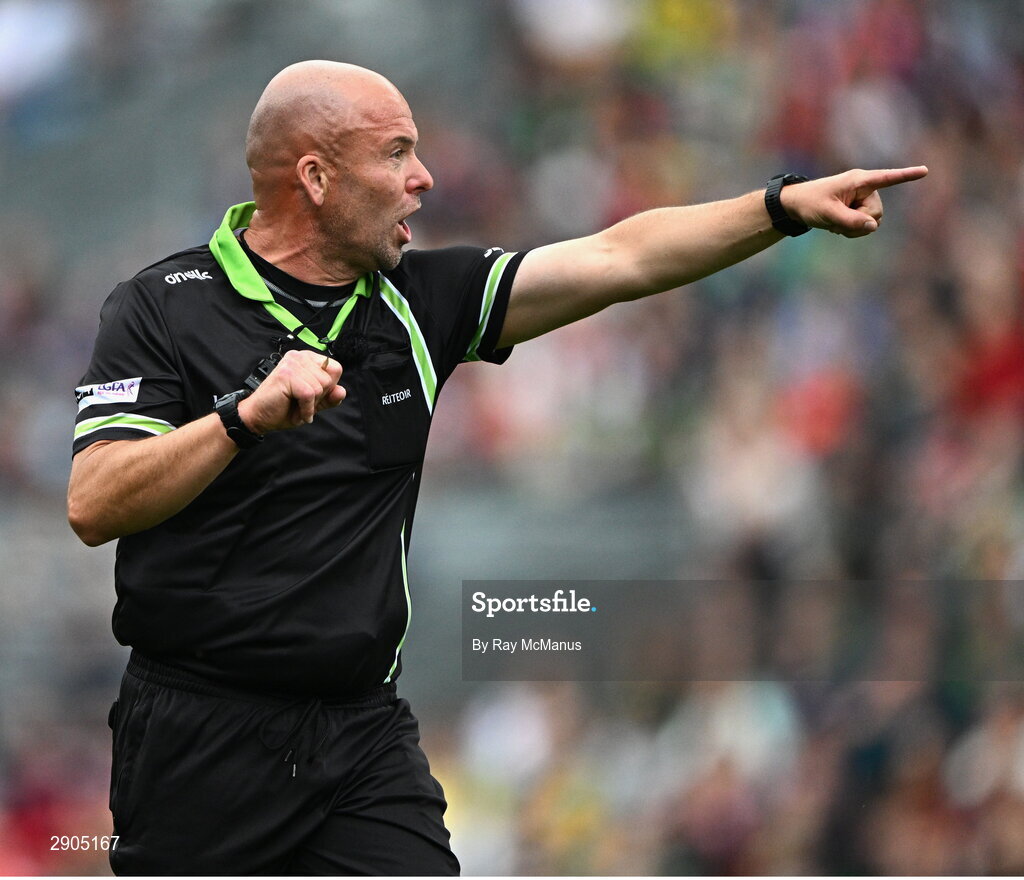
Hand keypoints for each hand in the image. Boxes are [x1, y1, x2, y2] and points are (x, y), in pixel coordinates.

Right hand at [237, 349, 344, 432]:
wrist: (258, 416)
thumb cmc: (283, 408)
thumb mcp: (313, 404)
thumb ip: (329, 397)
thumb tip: (342, 391)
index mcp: (307, 359)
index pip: (335, 369)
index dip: (328, 388)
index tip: (311, 396)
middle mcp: (300, 356)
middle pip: (329, 379)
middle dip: (318, 397)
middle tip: (300, 402)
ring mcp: (292, 363)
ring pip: (321, 387)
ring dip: (311, 404)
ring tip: (296, 405)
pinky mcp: (287, 374)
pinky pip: (310, 394)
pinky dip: (306, 408)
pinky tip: (297, 411)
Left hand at [780, 166, 927, 237]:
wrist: (796, 205)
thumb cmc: (810, 203)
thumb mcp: (828, 214)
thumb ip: (851, 221)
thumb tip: (873, 226)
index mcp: (859, 181)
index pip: (886, 178)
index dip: (906, 176)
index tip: (925, 171)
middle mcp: (865, 188)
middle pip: (876, 214)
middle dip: (858, 223)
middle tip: (836, 220)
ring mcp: (862, 199)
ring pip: (871, 223)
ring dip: (853, 228)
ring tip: (834, 222)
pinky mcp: (858, 209)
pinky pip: (864, 226)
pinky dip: (851, 230)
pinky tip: (836, 225)